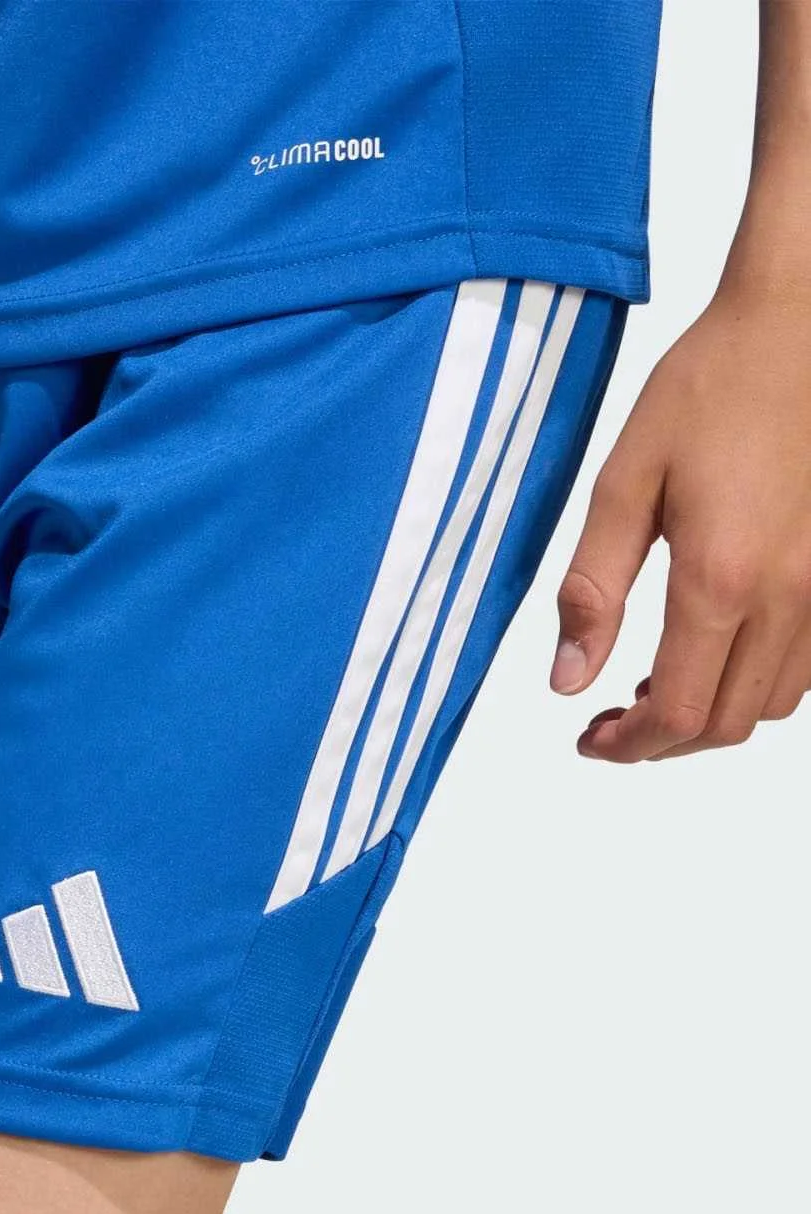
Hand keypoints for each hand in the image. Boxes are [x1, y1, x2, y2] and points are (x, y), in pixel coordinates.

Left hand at [553, 285, 810, 759]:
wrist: (800, 324)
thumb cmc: (713, 385)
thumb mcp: (625, 482)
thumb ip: (593, 588)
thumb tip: (567, 678)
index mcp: (720, 580)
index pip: (674, 715)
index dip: (626, 747)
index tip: (589, 741)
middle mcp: (786, 597)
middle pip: (723, 725)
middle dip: (660, 742)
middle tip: (610, 723)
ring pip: (769, 705)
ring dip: (708, 715)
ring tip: (654, 684)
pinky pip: (805, 667)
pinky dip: (753, 683)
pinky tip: (713, 649)